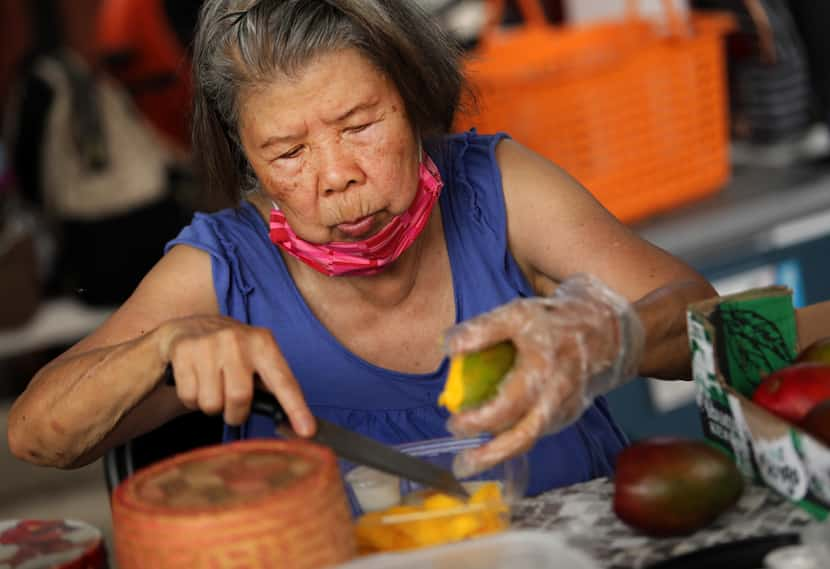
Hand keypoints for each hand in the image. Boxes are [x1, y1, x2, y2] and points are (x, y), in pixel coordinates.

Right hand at [157, 315, 314, 434]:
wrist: (190, 325)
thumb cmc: (231, 350)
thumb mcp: (256, 357)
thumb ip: (271, 385)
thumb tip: (294, 423)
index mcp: (263, 344)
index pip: (283, 382)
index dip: (296, 409)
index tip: (307, 431)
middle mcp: (237, 341)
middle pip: (239, 398)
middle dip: (235, 413)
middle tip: (233, 406)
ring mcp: (209, 344)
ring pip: (211, 403)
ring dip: (212, 407)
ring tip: (213, 387)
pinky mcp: (184, 351)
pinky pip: (189, 397)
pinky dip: (192, 399)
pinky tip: (196, 380)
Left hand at [443, 274, 644, 476]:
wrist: (609, 332)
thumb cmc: (557, 321)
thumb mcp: (518, 314)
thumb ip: (482, 329)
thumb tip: (447, 345)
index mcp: (543, 371)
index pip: (507, 405)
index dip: (478, 418)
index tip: (454, 420)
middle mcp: (556, 396)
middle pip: (523, 438)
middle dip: (490, 455)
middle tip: (462, 464)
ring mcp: (565, 409)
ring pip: (530, 440)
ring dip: (500, 454)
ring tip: (470, 461)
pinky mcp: (568, 415)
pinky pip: (537, 432)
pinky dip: (514, 440)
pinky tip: (494, 442)